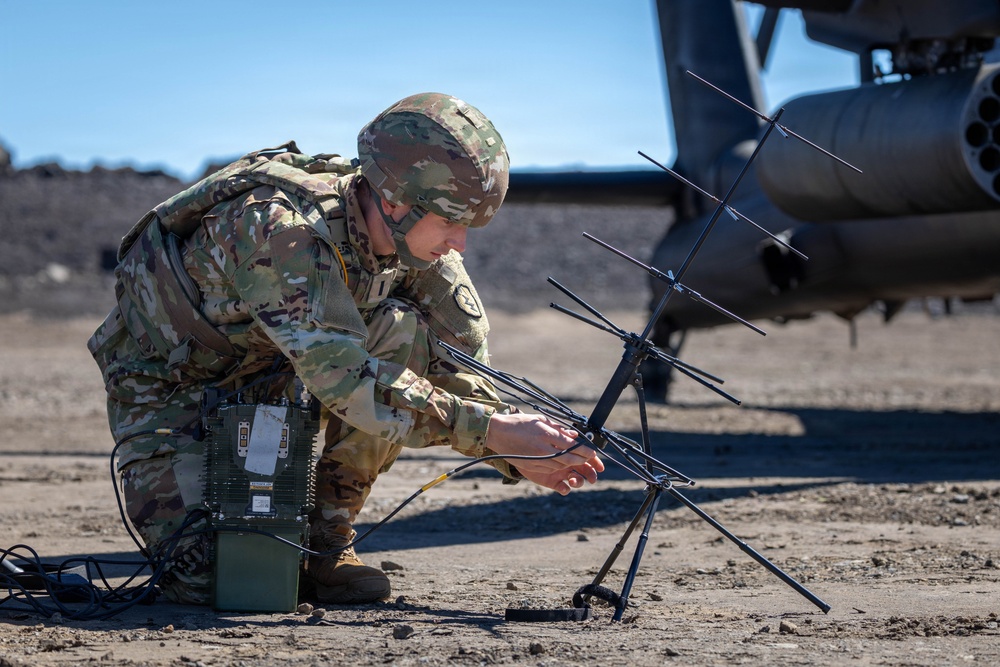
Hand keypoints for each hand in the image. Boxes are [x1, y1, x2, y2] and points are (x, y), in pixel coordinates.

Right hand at [485, 413, 603, 495]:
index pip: (571, 445)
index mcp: (545, 434)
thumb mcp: (539, 420)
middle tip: (589, 459)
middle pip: (569, 458)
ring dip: (572, 465)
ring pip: (560, 466)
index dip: (584, 450)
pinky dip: (558, 467)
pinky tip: (562, 464)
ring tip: (579, 463)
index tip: (592, 452)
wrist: (497, 433)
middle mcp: (542, 448)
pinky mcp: (531, 466)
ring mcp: (536, 459)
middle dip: (582, 460)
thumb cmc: (519, 424)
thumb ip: (557, 428)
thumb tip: (573, 434)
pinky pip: (549, 469)